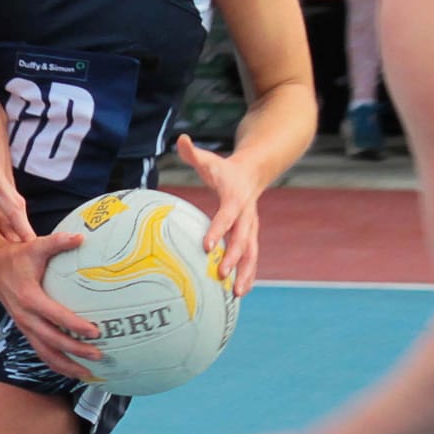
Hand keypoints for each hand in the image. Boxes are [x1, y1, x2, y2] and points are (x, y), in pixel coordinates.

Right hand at [0, 226, 103, 379]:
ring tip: (87, 374)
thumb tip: (82, 237)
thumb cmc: (20, 256)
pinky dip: (56, 363)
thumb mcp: (36, 246)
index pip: (55, 316)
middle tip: (98, 355)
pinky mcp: (25, 330)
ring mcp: (24, 326)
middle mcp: (24, 316)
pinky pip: (40, 351)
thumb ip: (58, 242)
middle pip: (51, 340)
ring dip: (66, 365)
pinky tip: (73, 370)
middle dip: (75, 350)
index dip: (74, 325)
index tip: (95, 331)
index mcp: (29, 297)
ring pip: (45, 352)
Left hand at [171, 133, 259, 296]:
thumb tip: (181, 139)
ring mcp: (251, 227)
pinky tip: (239, 293)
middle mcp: (246, 215)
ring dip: (245, 273)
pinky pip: (252, 258)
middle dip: (233, 258)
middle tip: (220, 274)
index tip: (207, 246)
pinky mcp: (251, 236)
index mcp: (235, 198)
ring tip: (235, 293)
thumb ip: (193, 153)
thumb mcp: (209, 159)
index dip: (218, 230)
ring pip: (252, 253)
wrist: (252, 173)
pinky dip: (248, 275)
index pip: (227, 216)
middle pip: (243, 239)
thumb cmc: (223, 169)